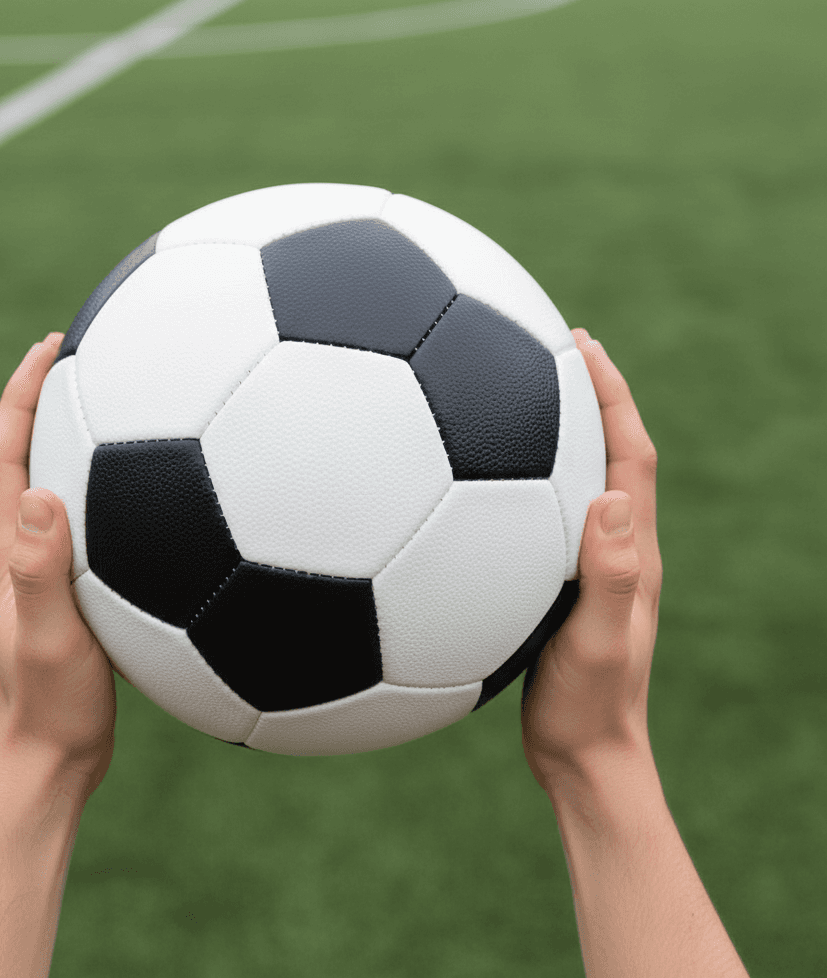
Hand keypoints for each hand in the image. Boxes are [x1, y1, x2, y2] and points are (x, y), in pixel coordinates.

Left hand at [0, 333, 115, 801]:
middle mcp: (15, 554)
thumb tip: (41, 494)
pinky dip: (102, 491)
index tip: (51, 346)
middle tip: (86, 360)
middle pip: (19, 458)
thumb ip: (41, 571)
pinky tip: (148, 500)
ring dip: (71, 441)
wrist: (49, 765)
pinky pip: (78, 525)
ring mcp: (39, 575)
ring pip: (50, 489)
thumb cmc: (54, 708)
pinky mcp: (65, 595)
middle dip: (43, 400)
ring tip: (119, 409)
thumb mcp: (53, 640)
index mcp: (5, 554)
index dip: (21, 394)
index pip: (3, 454)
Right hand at [521, 328, 662, 792]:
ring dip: (558, 431)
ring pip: (575, 481)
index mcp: (631, 552)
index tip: (580, 345)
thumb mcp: (598, 644)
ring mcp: (585, 566)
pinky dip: (519, 482)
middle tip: (551, 346)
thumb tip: (612, 497)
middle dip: (589, 394)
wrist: (582, 757)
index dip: (610, 395)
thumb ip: (607, 575)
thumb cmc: (588, 707)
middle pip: (610, 452)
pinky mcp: (558, 586)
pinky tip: (472, 483)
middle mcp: (615, 548)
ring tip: (518, 393)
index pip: (630, 454)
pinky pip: (542, 517)